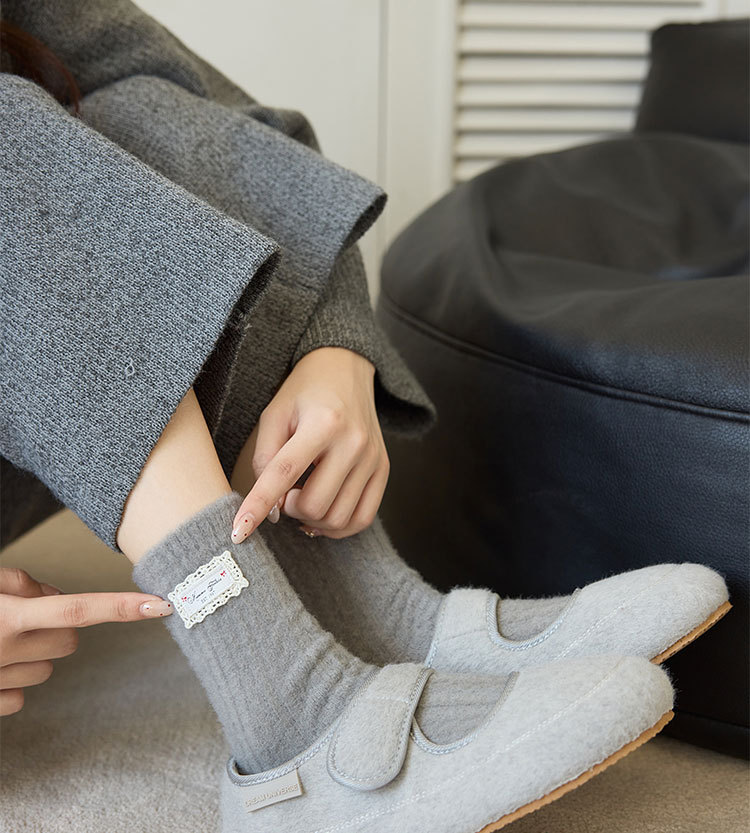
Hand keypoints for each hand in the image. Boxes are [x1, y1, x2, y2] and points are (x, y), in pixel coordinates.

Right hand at [0, 566, 171, 715]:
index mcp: (8, 617)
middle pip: (70, 640)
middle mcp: (6, 650)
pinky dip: (13, 681)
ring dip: (35, 653)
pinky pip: (20, 696)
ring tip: (1, 640)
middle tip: (24, 614)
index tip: (159, 606)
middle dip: (61, 626)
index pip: (78, 609)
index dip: (121, 607)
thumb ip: (21, 583)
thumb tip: (53, 594)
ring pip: (46, 669)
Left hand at [230, 346, 389, 539]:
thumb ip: (265, 459)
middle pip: (314, 505)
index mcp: (323, 423)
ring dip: (311, 519)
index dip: (258, 506)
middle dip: (289, 509)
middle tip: (283, 494)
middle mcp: (354, 442)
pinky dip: (338, 527)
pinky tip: (323, 514)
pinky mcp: (384, 469)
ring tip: (303, 498)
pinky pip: (363, 518)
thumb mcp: (274, 415)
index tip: (238, 532)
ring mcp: (373, 458)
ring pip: (338, 518)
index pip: (284, 474)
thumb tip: (272, 510)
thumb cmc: (304, 393)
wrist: (346, 371)